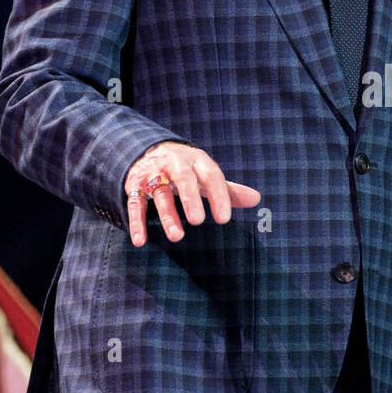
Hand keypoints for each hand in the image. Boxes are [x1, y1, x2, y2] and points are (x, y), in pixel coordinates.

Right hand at [123, 142, 259, 247]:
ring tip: (176, 236)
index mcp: (197, 160)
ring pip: (159, 192)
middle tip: (198, 222)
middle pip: (183, 178)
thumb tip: (256, 199)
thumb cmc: (187, 169)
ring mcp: (153, 173)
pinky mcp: (135, 185)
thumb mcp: (206, 175)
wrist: (151, 151)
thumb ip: (228, 189)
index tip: (224, 219)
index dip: (218, 196)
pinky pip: (134, 203)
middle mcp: (175, 163)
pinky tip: (140, 241)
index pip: (211, 176)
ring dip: (167, 214)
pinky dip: (137, 222)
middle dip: (190, 198)